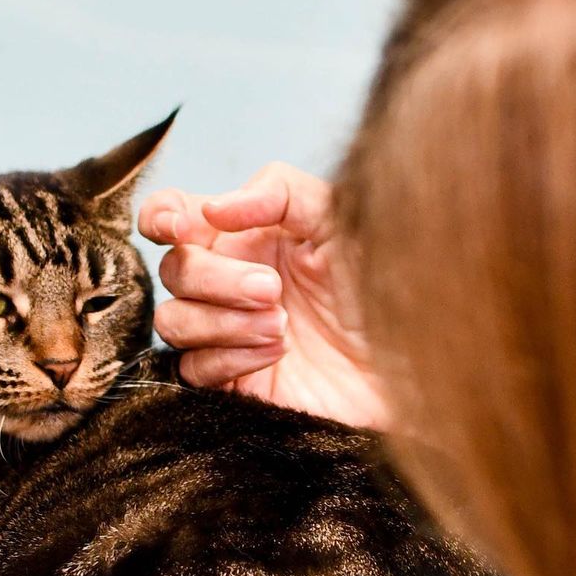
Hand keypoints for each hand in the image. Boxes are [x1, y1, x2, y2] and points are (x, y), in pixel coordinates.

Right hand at [138, 162, 389, 429]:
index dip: (162, 217)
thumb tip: (214, 208)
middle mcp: (227, 280)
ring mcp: (224, 332)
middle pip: (173, 270)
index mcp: (247, 234)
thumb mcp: (342, 222)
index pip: (173, 215)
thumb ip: (281, 193)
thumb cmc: (385, 288)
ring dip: (222, 321)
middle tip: (272, 290)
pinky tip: (274, 353)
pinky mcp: (230, 382)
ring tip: (281, 325)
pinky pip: (192, 368)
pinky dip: (229, 358)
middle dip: (216, 277)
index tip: (181, 227)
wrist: (413, 365)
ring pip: (173, 320)